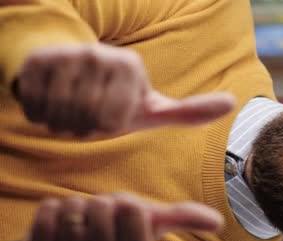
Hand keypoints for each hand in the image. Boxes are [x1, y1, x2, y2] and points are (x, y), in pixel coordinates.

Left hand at [12, 193, 223, 240]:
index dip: (126, 207)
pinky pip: (48, 210)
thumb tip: (219, 221)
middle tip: (98, 223)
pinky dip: (52, 209)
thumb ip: (181, 220)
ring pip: (74, 208)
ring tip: (79, 226)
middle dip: (101, 205)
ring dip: (76, 207)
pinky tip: (57, 228)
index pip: (132, 212)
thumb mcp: (150, 229)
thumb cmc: (115, 239)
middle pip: (102, 207)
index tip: (123, 223)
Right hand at [14, 44, 234, 135]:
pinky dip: (41, 114)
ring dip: (64, 123)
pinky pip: (34, 106)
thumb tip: (232, 103)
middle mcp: (99, 54)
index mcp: (131, 66)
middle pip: (86, 118)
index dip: (110, 127)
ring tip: (74, 110)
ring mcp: (66, 54)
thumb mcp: (154, 109)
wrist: (72, 83)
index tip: (113, 114)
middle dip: (86, 127)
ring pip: (58, 113)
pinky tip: (53, 102)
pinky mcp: (37, 60)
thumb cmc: (118, 101)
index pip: (113, 120)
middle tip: (91, 115)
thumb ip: (191, 111)